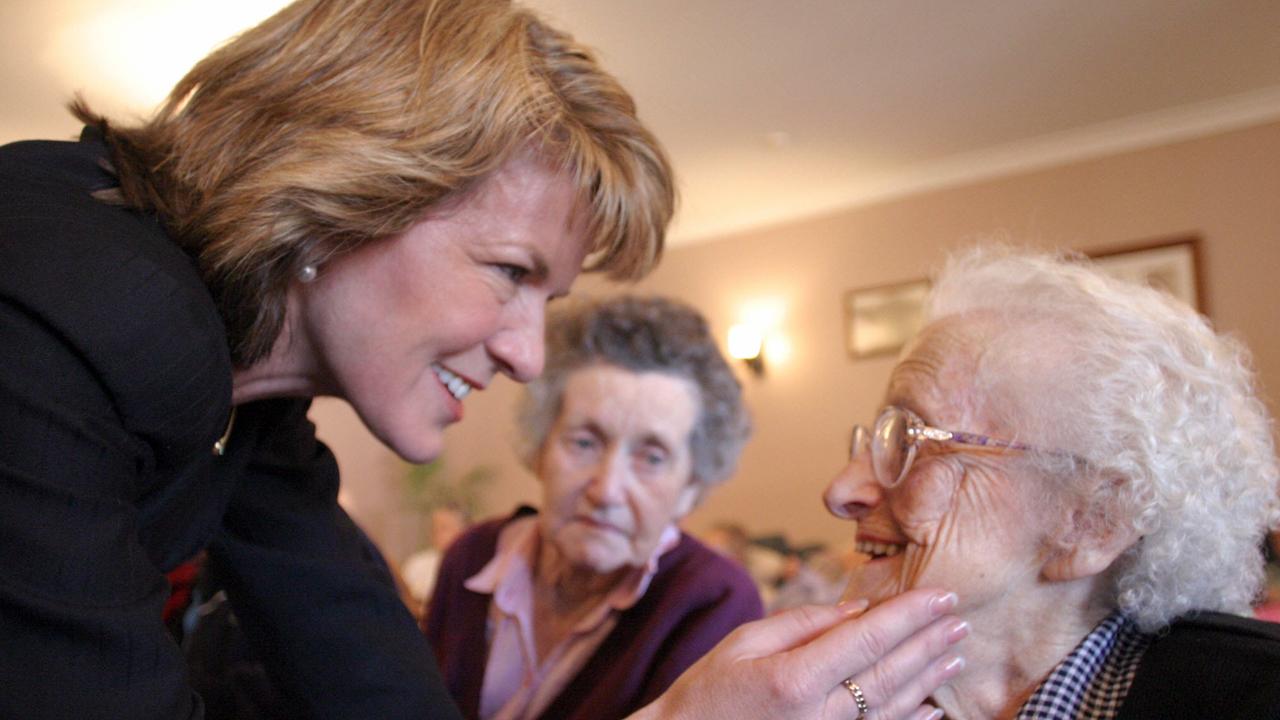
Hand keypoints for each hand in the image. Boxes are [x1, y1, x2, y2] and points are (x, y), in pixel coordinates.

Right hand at [629, 588, 966, 719]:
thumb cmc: (708, 693)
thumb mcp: (744, 643)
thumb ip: (803, 622)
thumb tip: (856, 608)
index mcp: (795, 678)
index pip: (868, 638)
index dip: (909, 614)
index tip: (941, 594)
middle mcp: (819, 715)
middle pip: (890, 672)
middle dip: (929, 642)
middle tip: (960, 618)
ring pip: (893, 706)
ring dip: (929, 678)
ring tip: (956, 653)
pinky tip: (933, 706)